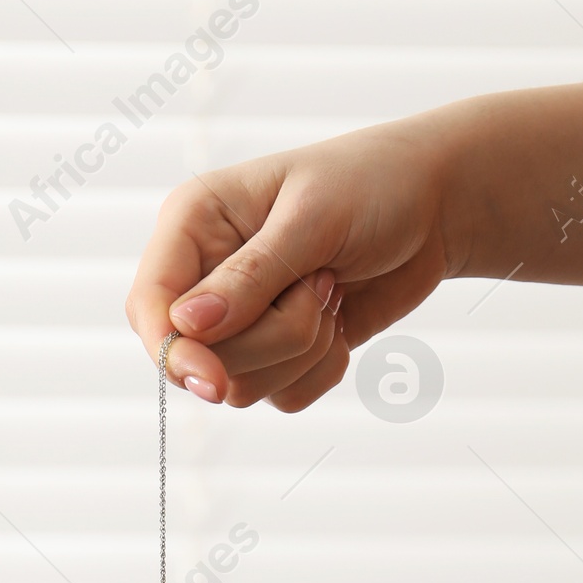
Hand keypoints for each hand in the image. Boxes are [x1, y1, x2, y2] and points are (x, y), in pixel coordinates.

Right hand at [125, 120, 453, 413]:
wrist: (432, 207)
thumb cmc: (372, 185)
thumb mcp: (311, 218)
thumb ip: (250, 276)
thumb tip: (187, 325)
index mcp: (194, 224)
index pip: (151, 306)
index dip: (173, 352)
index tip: (212, 383)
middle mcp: (206, 276)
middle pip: (202, 360)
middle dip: (273, 338)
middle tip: (321, 284)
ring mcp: (241, 321)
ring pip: (244, 386)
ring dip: (303, 350)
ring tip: (332, 290)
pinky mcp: (278, 354)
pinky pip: (283, 397)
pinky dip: (323, 368)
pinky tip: (340, 316)